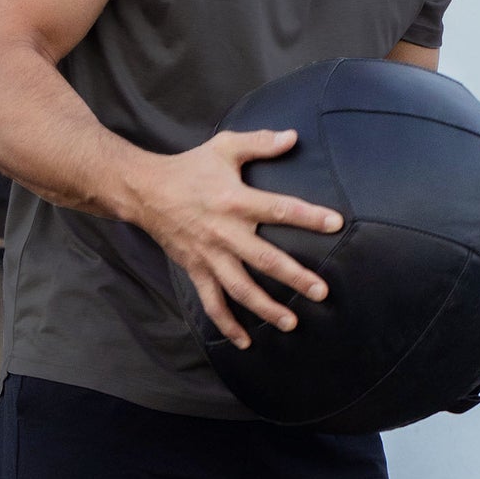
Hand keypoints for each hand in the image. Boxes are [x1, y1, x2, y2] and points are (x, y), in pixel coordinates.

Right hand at [133, 128, 342, 347]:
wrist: (144, 191)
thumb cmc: (189, 168)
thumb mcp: (224, 147)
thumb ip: (260, 142)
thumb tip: (294, 137)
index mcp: (235, 200)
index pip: (279, 208)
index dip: (308, 217)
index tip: (335, 224)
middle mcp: (224, 232)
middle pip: (264, 259)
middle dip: (294, 277)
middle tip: (321, 292)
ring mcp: (209, 255)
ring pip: (240, 288)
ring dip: (265, 308)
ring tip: (291, 323)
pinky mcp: (195, 269)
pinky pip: (212, 301)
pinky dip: (226, 324)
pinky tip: (245, 341)